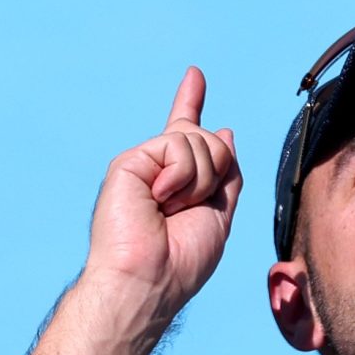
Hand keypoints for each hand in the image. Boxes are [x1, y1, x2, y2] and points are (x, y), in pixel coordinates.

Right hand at [85, 67, 242, 315]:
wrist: (150, 279)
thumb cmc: (183, 259)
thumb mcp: (219, 213)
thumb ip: (225, 173)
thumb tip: (225, 131)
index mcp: (179, 181)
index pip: (187, 134)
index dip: (191, 103)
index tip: (195, 76)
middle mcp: (159, 168)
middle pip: (210, 140)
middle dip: (216, 172)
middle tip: (191, 207)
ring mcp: (144, 164)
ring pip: (198, 141)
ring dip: (199, 180)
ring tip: (172, 207)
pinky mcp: (129, 162)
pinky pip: (176, 147)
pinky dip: (181, 176)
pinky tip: (160, 198)